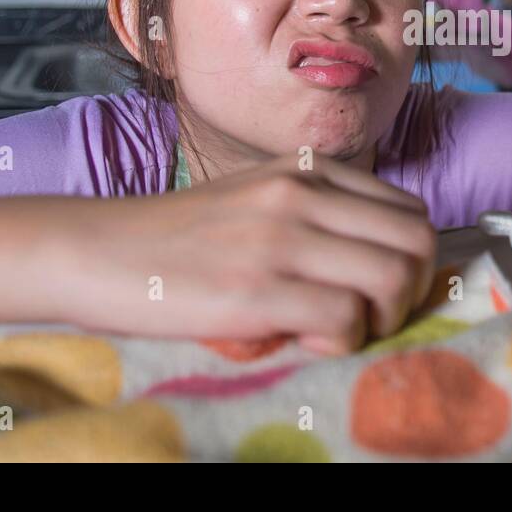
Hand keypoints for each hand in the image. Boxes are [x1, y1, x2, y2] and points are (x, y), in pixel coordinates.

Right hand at [60, 155, 436, 355]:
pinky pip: (345, 318)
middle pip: (418, 242)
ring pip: (395, 278)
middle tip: (372, 319)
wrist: (92, 249)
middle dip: (412, 293)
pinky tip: (304, 340)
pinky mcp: (257, 287)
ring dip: (383, 320)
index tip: (380, 293)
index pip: (410, 212)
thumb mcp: (257, 199)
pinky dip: (341, 341)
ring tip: (340, 332)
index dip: (412, 262)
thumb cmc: (176, 238)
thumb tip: (377, 263)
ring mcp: (281, 237)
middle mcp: (303, 193)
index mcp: (309, 170)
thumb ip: (317, 215)